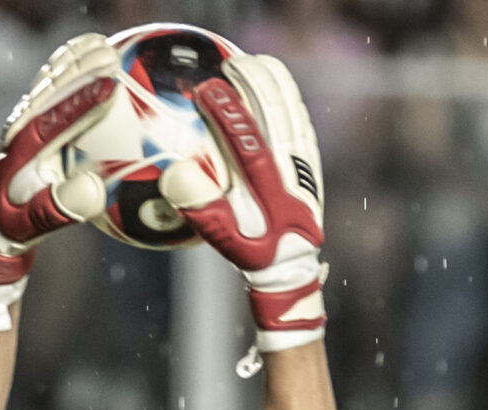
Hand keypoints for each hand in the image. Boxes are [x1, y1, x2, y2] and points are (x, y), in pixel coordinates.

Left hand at [0, 32, 117, 330]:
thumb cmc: (19, 228)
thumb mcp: (34, 225)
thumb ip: (59, 208)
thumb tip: (92, 188)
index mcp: (18, 154)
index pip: (53, 122)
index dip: (82, 103)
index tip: (112, 86)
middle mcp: (18, 131)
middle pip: (51, 94)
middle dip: (80, 72)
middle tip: (112, 55)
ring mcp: (24, 122)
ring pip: (50, 84)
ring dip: (76, 63)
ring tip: (106, 46)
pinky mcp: (33, 120)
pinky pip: (52, 86)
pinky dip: (70, 66)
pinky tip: (92, 51)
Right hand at [162, 53, 326, 350]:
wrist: (292, 268)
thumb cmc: (253, 252)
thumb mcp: (224, 235)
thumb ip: (201, 207)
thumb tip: (175, 172)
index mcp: (269, 185)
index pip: (247, 139)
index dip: (226, 111)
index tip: (205, 90)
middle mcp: (292, 169)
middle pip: (276, 114)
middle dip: (255, 84)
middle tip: (232, 64)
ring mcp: (305, 166)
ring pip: (292, 114)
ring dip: (274, 86)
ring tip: (255, 63)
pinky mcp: (311, 165)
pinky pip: (302, 124)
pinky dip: (289, 101)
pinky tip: (277, 88)